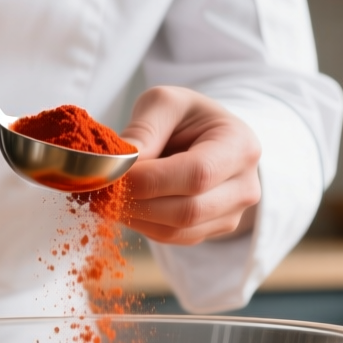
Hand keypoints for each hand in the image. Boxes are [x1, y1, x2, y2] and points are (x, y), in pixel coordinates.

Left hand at [118, 86, 261, 244]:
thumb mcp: (165, 103)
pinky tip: (123, 205)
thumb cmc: (186, 117)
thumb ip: (143, 129)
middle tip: (98, 190)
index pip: (196, 174)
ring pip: (177, 231)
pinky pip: (173, 238)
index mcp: (240, 146)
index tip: (111, 174)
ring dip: (133, 217)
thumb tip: (117, 165)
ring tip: (104, 198)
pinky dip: (142, 224)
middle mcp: (244, 186)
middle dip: (136, 202)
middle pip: (187, 210)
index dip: (149, 180)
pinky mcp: (213, 230)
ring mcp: (232, 214)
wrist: (207, 137)